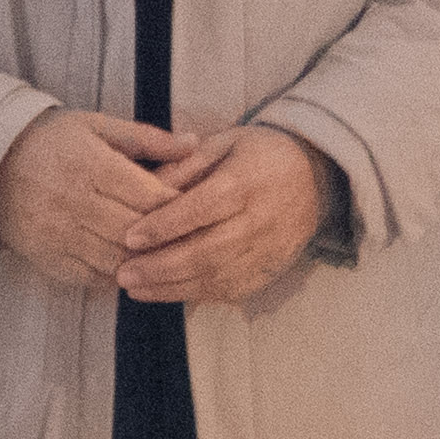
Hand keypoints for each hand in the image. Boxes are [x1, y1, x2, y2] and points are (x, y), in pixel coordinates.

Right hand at [0, 111, 195, 296]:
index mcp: (91, 165)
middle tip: (191, 239)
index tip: (198, 209)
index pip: (149, 196)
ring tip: (164, 256)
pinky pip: (92, 277)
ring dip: (144, 261)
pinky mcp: (47, 258)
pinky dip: (116, 275)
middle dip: (167, 239)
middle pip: (136, 232)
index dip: (179, 206)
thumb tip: (194, 144)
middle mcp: (74, 202)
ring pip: (117, 260)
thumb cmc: (52, 141)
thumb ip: (146, 137)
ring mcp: (58, 234)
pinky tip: (130, 266)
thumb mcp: (96, 126)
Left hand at [115, 124, 333, 307]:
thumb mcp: (222, 143)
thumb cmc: (258, 155)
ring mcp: (268, 251)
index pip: (201, 209)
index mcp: (245, 182)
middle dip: (161, 267)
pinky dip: (196, 295)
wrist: (315, 177)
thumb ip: (182, 165)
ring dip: (172, 287)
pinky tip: (165, 293)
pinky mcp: (271, 271)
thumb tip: (142, 189)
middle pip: (207, 251)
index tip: (129, 238)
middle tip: (124, 273)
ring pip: (217, 277)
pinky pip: (231, 290)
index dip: (164, 226)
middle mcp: (260, 221)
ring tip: (135, 288)